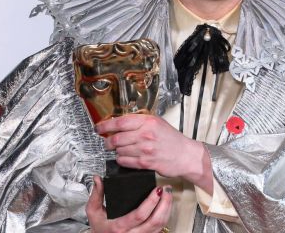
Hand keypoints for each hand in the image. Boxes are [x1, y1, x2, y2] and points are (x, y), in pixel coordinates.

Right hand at [86, 176, 171, 232]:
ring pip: (161, 225)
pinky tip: (166, 206)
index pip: (139, 215)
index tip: (157, 190)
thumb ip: (96, 195)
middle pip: (155, 221)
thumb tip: (98, 179)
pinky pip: (161, 228)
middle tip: (166, 190)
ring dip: (167, 208)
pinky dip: (165, 216)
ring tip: (168, 195)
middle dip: (164, 203)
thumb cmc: (100, 228)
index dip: (150, 202)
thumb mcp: (94, 212)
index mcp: (119, 227)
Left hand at [97, 114, 213, 192]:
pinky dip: (122, 160)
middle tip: (108, 143)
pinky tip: (126, 158)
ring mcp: (145, 149)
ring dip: (117, 151)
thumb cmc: (172, 139)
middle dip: (108, 142)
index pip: (120, 122)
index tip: (99, 128)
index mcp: (148, 121)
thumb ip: (139, 122)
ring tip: (122, 150)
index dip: (105, 126)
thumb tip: (118, 123)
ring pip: (119, 151)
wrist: (185, 155)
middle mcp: (145, 134)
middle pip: (116, 138)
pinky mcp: (145, 163)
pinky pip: (125, 161)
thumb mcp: (157, 123)